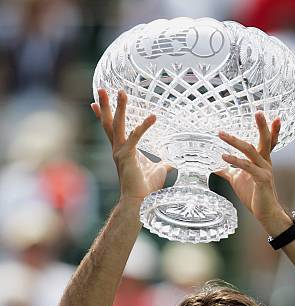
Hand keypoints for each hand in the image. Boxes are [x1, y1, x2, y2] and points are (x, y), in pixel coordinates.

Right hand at [91, 88, 170, 202]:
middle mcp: (118, 149)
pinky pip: (135, 137)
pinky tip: (153, 117)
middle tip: (102, 88)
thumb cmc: (146, 188)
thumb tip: (170, 162)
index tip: (95, 103)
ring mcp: (120, 152)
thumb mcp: (157, 171)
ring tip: (121, 92)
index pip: (110, 129)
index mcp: (122, 151)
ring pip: (117, 125)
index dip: (103, 116)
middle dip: (106, 105)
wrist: (140, 201)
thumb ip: (162, 164)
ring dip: (119, 108)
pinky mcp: (127, 156)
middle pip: (109, 123)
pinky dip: (144, 126)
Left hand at [216, 112, 286, 223]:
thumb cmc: (254, 194)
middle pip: (265, 140)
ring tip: (222, 134)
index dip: (270, 129)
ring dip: (235, 141)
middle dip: (262, 126)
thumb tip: (215, 165)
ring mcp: (264, 171)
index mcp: (262, 160)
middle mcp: (265, 163)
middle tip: (258, 112)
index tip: (271, 116)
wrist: (265, 212)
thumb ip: (228, 170)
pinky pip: (246, 167)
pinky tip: (224, 157)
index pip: (268, 141)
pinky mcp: (261, 180)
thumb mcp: (238, 179)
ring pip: (251, 151)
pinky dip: (234, 161)